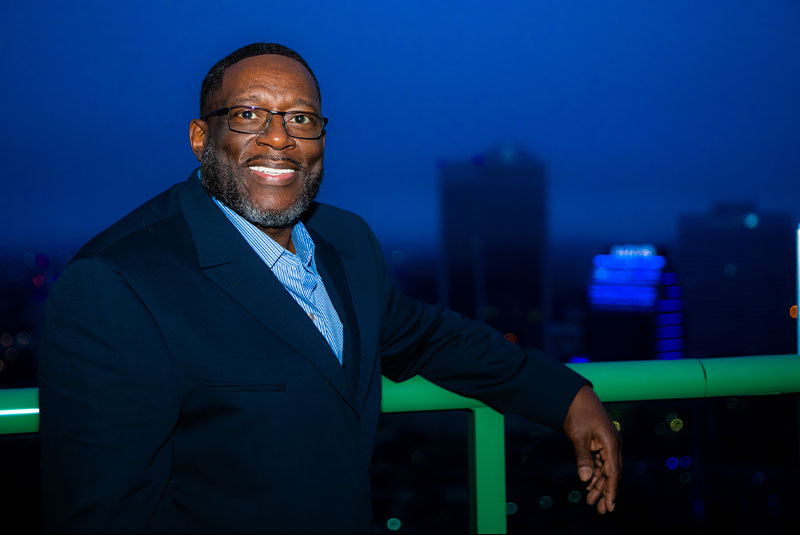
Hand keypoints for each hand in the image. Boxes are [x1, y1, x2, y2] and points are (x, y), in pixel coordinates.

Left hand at [563, 384, 621, 513]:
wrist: (577, 395)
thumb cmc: (578, 413)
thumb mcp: (578, 436)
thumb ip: (583, 458)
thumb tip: (584, 479)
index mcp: (611, 444)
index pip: (613, 473)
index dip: (611, 491)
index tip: (610, 506)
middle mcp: (613, 445)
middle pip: (612, 474)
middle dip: (606, 493)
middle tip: (599, 510)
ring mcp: (608, 444)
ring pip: (606, 470)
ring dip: (599, 485)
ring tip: (591, 501)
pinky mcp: (601, 443)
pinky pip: (601, 462)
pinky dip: (595, 474)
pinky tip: (589, 485)